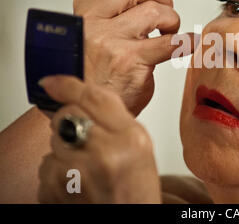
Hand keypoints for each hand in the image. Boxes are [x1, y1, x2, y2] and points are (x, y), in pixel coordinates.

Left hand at [37, 75, 160, 203]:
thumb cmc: (136, 185)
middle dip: (71, 120)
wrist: (129, 215)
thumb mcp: (139, 142)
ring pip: (53, 139)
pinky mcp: (56, 189)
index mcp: (129, 138)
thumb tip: (83, 93)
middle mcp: (104, 153)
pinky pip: (46, 164)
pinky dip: (57, 168)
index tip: (52, 82)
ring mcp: (77, 173)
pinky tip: (76, 178)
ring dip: (64, 146)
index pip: (94, 98)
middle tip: (88, 138)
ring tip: (85, 163)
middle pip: (67, 114)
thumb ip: (114, 115)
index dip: (68, 85)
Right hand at [73, 0, 191, 114]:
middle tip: (167, 9)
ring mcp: (111, 40)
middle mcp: (93, 21)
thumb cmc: (95, 69)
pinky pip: (171, 42)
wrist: (86, 106)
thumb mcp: (99, 27)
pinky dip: (186, 41)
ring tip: (169, 31)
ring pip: (155, 11)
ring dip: (172, 19)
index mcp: (84, 8)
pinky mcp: (131, 60)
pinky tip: (188, 43)